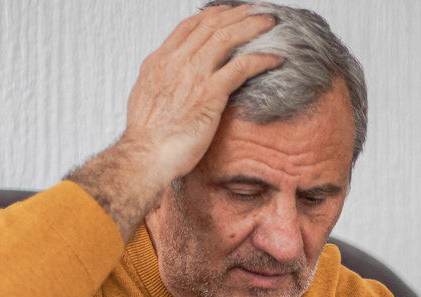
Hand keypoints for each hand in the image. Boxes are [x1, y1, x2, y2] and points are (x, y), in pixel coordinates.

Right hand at [70, 5, 281, 234]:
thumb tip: (170, 79)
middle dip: (238, 14)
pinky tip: (276, 58)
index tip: (231, 13)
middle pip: (211, 24)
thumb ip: (162, 83)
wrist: (144, 157)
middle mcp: (176, 62)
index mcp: (160, 62)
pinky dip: (261, 58)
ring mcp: (193, 75)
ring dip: (253, 26)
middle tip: (258, 12)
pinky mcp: (209, 93)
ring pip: (227, 37)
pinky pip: (242, 67)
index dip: (214, 15)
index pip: (190, 26)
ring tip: (272, 24)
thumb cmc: (146, 139)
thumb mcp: (146, 100)